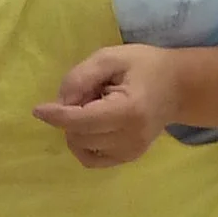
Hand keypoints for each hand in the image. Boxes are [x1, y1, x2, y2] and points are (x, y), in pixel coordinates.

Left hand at [33, 42, 180, 166]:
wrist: (178, 87)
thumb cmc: (144, 67)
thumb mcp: (112, 58)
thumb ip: (82, 76)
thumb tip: (60, 102)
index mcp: (129, 111)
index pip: (83, 121)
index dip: (57, 116)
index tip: (38, 110)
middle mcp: (131, 138)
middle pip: (78, 134)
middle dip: (71, 114)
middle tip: (90, 93)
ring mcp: (131, 153)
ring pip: (81, 147)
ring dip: (77, 127)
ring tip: (96, 107)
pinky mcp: (128, 159)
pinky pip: (90, 159)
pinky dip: (83, 143)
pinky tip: (94, 125)